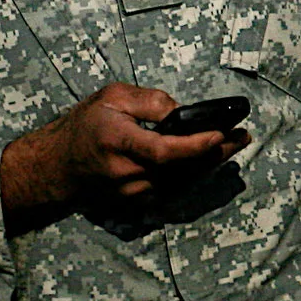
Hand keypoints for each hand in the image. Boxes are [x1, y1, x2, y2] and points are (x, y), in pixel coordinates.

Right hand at [0, 83, 248, 222]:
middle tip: (244, 137)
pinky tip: (209, 159)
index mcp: (119, 142)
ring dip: (209, 164)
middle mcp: (127, 173)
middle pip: (182, 168)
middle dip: (217, 153)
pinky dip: (192, 174)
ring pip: (180, 180)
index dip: (195, 146)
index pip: (164, 150)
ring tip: (235, 144)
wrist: (56, 166)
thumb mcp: (111, 97)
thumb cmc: (85, 126)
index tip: (221, 135)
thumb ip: (148, 102)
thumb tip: (180, 111)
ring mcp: (132, 193)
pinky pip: (171, 188)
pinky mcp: (135, 203)